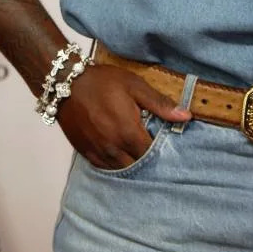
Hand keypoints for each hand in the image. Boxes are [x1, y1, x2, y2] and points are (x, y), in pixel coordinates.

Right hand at [55, 63, 190, 168]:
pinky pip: (105, 168)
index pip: (151, 154)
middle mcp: (113, 149)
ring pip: (121, 169)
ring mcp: (98, 153)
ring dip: (131, 163)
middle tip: (152, 146)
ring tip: (137, 150)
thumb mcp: (134, 86)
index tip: (164, 142)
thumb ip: (160, 104)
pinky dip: (115, 163)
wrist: (66, 84)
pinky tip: (120, 153)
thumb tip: (186, 117)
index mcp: (128, 132)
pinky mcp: (86, 154)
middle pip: (137, 165)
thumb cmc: (104, 82)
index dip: (160, 150)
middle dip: (146, 158)